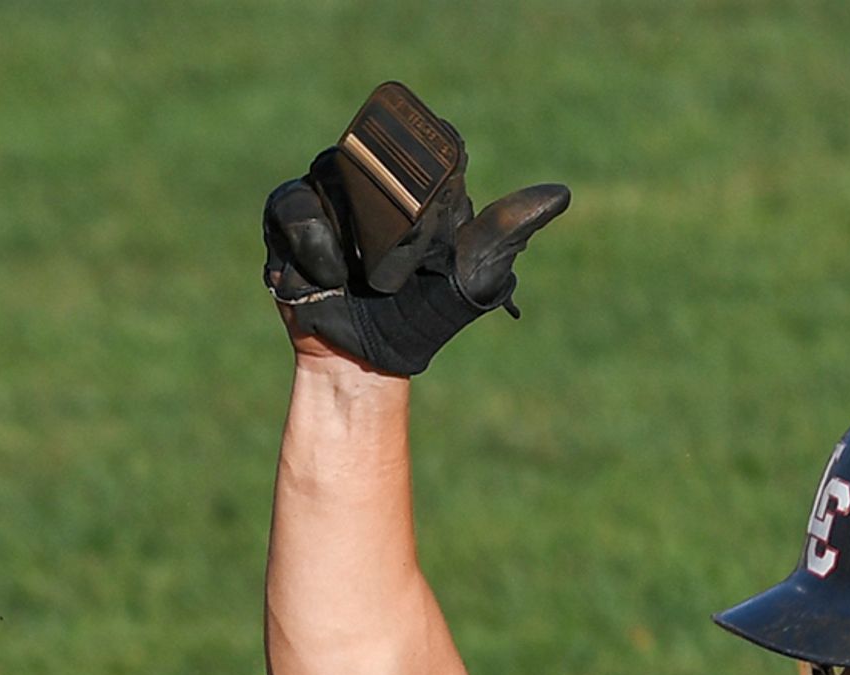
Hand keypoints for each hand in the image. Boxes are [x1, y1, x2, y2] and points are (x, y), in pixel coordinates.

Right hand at [259, 92, 566, 378]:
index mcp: (419, 180)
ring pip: (327, 176)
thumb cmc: (423, 319)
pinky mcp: (289, 212)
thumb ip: (505, 231)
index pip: (418, 139)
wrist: (364, 361)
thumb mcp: (474, 276)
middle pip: (366, 153)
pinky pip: (293, 204)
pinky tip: (329, 276)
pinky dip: (313, 244)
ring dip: (346, 234)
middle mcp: (372, 176)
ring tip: (358, 276)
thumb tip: (559, 194)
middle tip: (388, 263)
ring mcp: (328, 191)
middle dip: (377, 211)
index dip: (419, 162)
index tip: (424, 217)